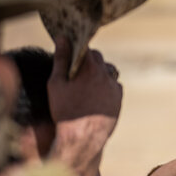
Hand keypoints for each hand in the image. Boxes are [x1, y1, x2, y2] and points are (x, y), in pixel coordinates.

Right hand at [47, 36, 122, 175]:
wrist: (83, 137)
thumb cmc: (66, 110)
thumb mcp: (56, 83)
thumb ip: (61, 59)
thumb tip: (62, 38)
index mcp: (90, 68)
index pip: (87, 48)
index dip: (79, 50)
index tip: (72, 54)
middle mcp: (106, 75)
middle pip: (99, 59)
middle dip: (89, 61)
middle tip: (77, 71)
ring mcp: (114, 88)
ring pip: (108, 72)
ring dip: (99, 73)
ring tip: (86, 83)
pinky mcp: (119, 100)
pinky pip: (114, 86)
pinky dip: (106, 86)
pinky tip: (95, 94)